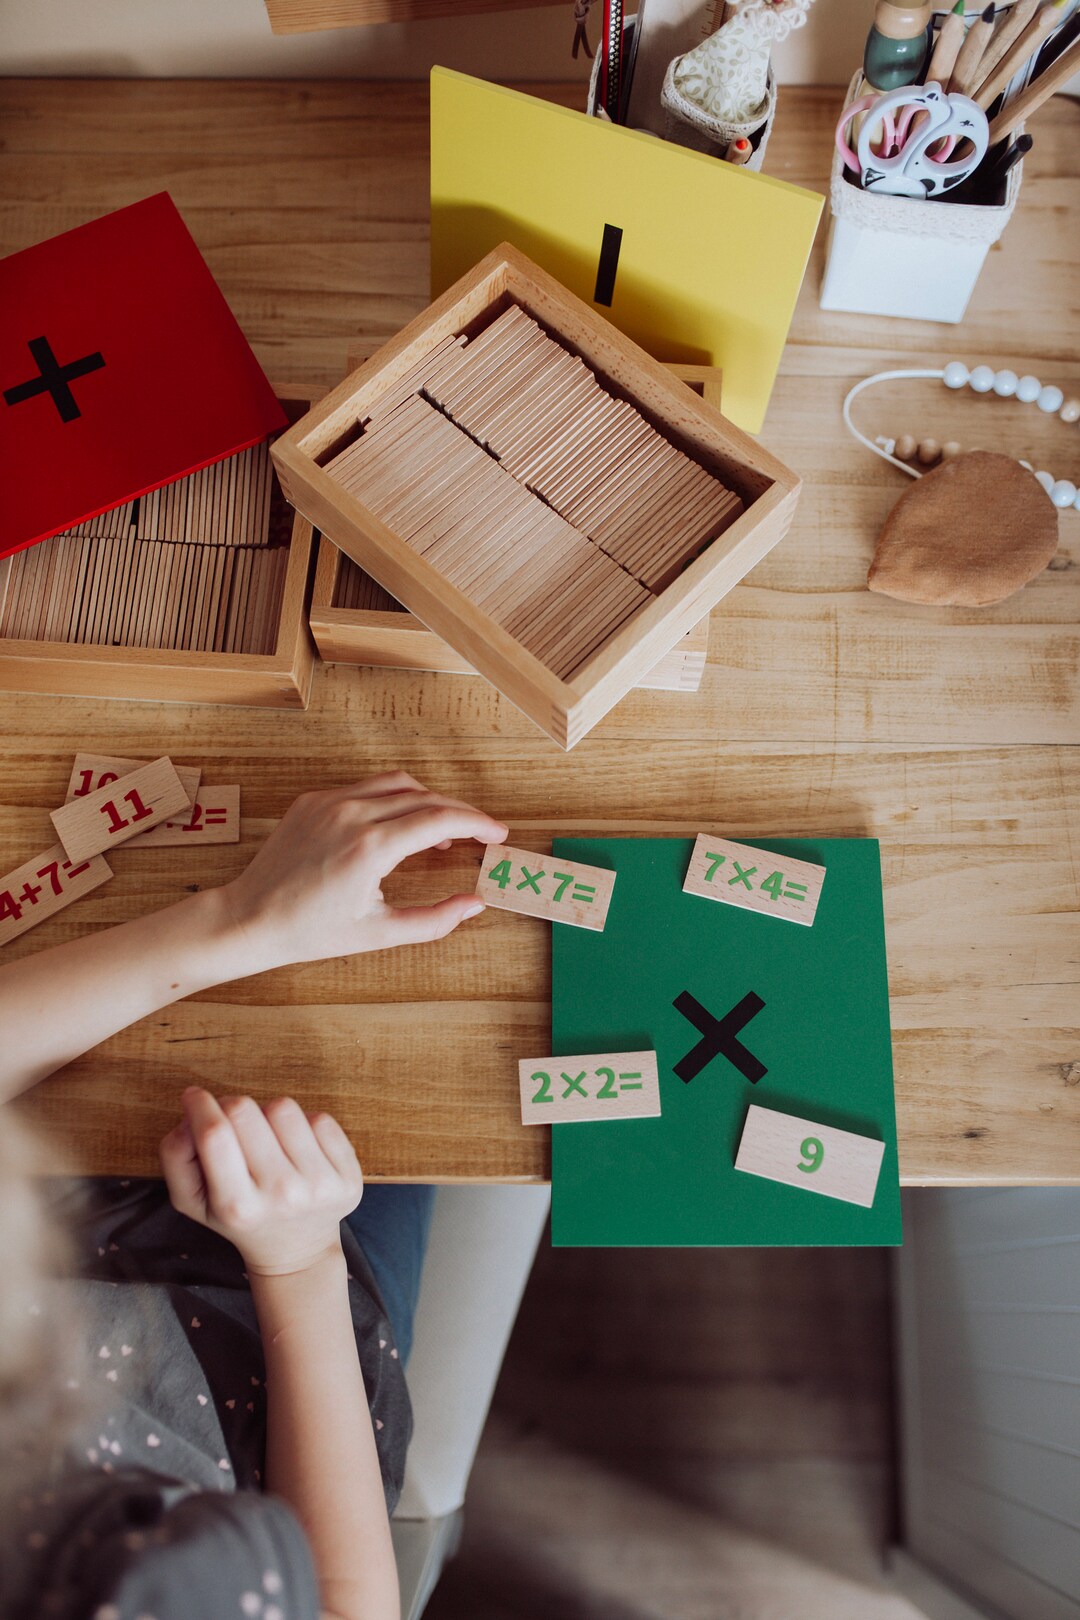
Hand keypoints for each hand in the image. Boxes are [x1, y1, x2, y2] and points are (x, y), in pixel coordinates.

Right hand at [160, 1088, 363, 1275]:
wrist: (296, 1251)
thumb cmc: (239, 1217)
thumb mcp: (193, 1201)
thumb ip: (176, 1158)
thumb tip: (189, 1116)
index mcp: (238, 1206)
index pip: (215, 1134)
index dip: (200, 1105)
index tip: (194, 1096)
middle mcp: (282, 1195)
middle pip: (246, 1111)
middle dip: (231, 1108)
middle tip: (233, 1124)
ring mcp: (320, 1186)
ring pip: (284, 1108)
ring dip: (269, 1116)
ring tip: (268, 1142)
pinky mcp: (349, 1178)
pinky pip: (320, 1118)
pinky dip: (304, 1126)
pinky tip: (297, 1150)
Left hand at [219, 770, 507, 973]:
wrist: (251, 918)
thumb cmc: (311, 931)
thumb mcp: (380, 933)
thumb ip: (434, 920)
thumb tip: (475, 904)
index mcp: (370, 847)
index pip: (440, 819)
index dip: (477, 823)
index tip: (497, 833)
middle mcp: (351, 814)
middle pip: (425, 798)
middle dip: (459, 812)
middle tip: (480, 832)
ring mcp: (329, 802)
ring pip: (396, 785)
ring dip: (427, 801)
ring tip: (440, 833)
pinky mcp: (312, 800)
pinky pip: (365, 788)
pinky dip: (392, 801)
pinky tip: (397, 827)